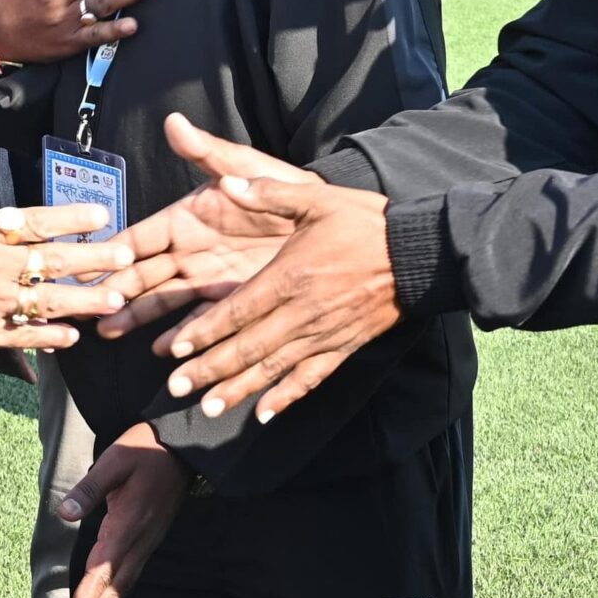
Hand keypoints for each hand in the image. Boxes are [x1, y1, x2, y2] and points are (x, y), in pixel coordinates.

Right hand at [0, 148, 134, 360]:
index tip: (102, 215)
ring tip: (116, 300)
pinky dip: (50, 338)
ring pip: (48, 303)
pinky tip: (73, 337)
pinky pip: (24, 337)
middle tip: (127, 256)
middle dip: (94, 260)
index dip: (73, 218)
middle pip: (54, 262)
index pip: (37, 222)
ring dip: (85, 301)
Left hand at [56, 422, 188, 597]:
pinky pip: (131, 577)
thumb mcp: (115, 460)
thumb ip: (90, 488)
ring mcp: (147, 543)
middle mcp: (138, 541)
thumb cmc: (144, 449)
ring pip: (123, 588)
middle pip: (113, 590)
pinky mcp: (150, 541)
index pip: (102, 570)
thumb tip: (65, 512)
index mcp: (127, 523)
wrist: (182, 448)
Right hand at [95, 115, 315, 335]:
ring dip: (134, 314)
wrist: (324, 221)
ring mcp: (204, 279)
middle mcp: (187, 251)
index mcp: (184, 218)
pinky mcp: (227, 301)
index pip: (140, 235)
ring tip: (107, 329)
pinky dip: (180, 335)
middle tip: (89, 303)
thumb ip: (208, 153)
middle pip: (141, 272)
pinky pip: (198, 321)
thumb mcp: (246, 168)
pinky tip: (164, 350)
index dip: (116, 247)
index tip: (94, 260)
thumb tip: (174, 122)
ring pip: (160, 300)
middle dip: (114, 287)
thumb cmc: (283, 188)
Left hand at [156, 174, 399, 425]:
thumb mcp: (317, 198)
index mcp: (290, 276)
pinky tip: (265, 414)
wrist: (420, 254)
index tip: (176, 348)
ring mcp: (323, 334)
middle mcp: (302, 312)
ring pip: (273, 369)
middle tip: (176, 387)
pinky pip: (310, 378)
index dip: (205, 331)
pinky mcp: (344, 347)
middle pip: (247, 347)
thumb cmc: (367, 223)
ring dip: (239, 390)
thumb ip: (270, 193)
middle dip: (209, 369)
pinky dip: (287, 397)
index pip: (237, 310)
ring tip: (210, 408)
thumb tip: (229, 183)